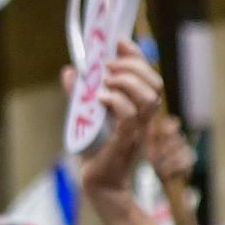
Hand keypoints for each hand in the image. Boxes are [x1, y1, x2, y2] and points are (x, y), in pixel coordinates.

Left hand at [71, 50, 166, 211]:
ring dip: (126, 82)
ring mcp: (137, 130)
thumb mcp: (86, 115)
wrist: (99, 183)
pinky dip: (116, 101)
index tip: (119, 42)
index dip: (137, 55)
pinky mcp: (125, 142)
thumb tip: (70, 71)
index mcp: (138, 107)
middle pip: (155, 83)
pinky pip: (129, 116)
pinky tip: (100, 98)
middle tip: (107, 67)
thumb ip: (79, 94)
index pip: (149, 75)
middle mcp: (143, 118)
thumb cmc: (95, 151)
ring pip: (148, 98)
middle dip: (133, 66)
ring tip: (105, 81)